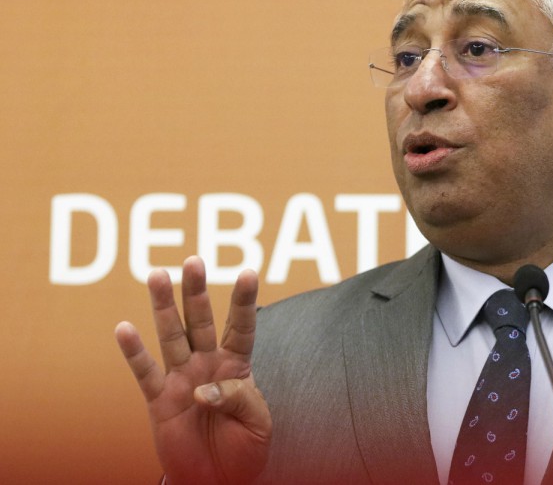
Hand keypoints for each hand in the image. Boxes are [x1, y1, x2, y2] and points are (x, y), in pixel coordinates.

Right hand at [115, 256, 271, 484]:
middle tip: (193, 260)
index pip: (242, 326)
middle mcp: (207, 364)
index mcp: (237, 366)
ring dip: (162, 307)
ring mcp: (181, 378)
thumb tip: (204, 389)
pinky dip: (134, 352)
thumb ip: (239, 398)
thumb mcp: (258, 422)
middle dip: (196, 291)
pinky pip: (145, 372)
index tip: (248, 272)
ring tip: (156, 275)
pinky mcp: (158, 399)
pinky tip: (123, 328)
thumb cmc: (244, 448)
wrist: (217, 479)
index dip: (244, 301)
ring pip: (170, 336)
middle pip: (200, 321)